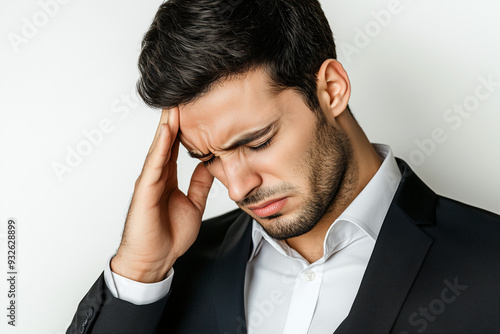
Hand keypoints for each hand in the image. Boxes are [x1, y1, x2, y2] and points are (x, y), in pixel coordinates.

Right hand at [111, 107, 213, 282]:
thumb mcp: (193, 205)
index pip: (176, 147)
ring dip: (167, 126)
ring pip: (159, 147)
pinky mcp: (145, 190)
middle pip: (166, 142)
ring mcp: (149, 181)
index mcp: (168, 179)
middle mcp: (157, 176)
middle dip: (175, 119)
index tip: (196, 110)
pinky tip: (167, 131)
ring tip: (175, 104)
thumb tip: (209, 167)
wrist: (154, 260)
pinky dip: (160, 146)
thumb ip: (199, 185)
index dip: (185, 128)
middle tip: (183, 96)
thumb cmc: (168, 236)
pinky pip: (154, 164)